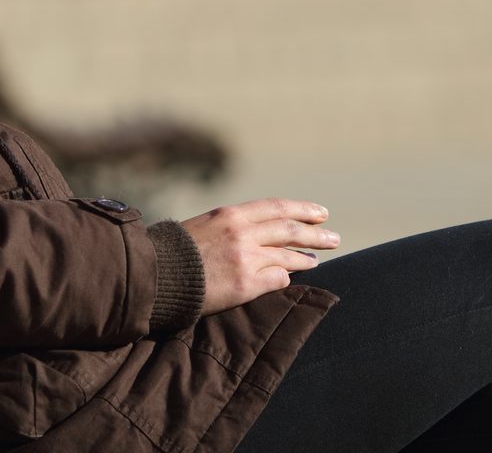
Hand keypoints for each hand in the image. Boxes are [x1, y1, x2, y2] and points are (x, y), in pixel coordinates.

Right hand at [180, 198, 339, 314]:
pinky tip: (293, 277)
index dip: (302, 209)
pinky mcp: (244, 285)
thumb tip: (259, 230)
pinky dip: (286, 276)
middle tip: (334, 238)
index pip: (277, 207)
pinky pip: (276, 278)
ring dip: (306, 257)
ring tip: (317, 259)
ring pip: (288, 256)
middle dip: (315, 233)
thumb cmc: (176, 251)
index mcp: (231, 214)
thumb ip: (233, 225)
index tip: (320, 213)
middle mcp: (242, 233)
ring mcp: (245, 259)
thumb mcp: (205, 225)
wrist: (157, 275)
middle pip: (290, 229)